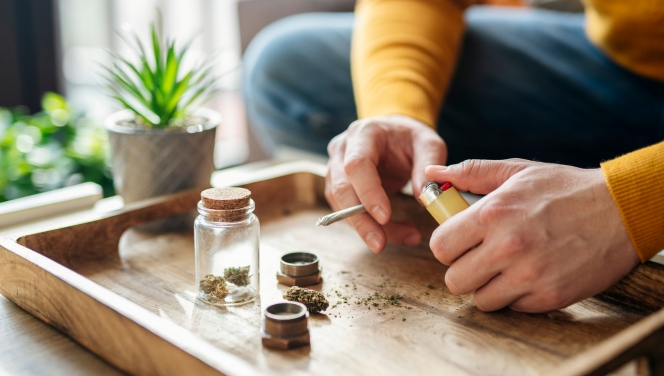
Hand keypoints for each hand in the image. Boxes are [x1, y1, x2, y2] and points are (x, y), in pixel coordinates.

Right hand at [325, 115, 446, 252]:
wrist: (394, 134)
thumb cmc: (410, 137)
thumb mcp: (428, 143)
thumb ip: (428, 165)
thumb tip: (423, 198)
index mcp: (363, 134)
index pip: (357, 165)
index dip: (368, 193)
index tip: (385, 217)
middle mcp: (342, 150)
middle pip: (341, 189)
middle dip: (361, 221)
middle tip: (380, 244)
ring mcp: (335, 169)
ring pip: (342, 206)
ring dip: (368, 228)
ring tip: (406, 236)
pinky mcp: (337, 186)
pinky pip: (347, 212)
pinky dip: (369, 227)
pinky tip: (394, 232)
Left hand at [426, 159, 638, 312]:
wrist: (621, 210)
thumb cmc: (564, 188)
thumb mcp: (517, 171)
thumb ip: (470, 173)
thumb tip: (430, 173)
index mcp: (493, 214)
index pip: (440, 247)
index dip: (447, 246)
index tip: (461, 242)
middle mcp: (508, 247)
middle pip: (454, 280)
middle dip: (463, 270)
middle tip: (481, 258)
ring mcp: (530, 275)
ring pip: (481, 300)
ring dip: (488, 287)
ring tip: (506, 268)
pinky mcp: (550, 297)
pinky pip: (514, 308)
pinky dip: (517, 296)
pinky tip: (531, 275)